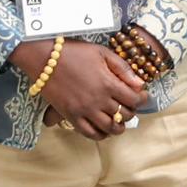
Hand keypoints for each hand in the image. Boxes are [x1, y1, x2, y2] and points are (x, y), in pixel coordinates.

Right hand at [16, 40, 144, 139]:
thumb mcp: (102, 53)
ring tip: (119, 120)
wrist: (44, 58)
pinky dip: (100, 135)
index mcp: (108, 83)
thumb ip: (122, 69)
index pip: (135, 100)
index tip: (142, 96)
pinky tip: (103, 128)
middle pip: (124, 115)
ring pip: (110, 128)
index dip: (143, 99)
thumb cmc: (74, 52)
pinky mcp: (71, 116)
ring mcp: (84, 111)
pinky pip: (90, 133)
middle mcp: (98, 100)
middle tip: (129, 105)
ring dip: (119, 127)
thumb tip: (140, 85)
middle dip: (131, 111)